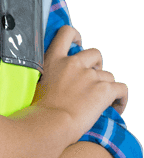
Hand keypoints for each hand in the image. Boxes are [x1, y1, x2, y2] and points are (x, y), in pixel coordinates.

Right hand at [32, 24, 128, 139]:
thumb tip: (53, 87)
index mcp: (54, 60)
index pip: (66, 33)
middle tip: (92, 81)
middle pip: (95, 53)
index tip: (78, 44)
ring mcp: (90, 76)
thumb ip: (47, 79)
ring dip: (106, 86)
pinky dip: (120, 98)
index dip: (76, 36)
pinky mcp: (104, 90)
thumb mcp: (35, 86)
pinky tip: (115, 107)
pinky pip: (121, 89)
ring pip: (108, 75)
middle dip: (97, 65)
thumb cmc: (38, 112)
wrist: (49, 124)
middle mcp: (73, 63)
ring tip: (102, 102)